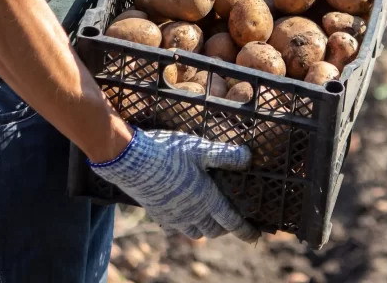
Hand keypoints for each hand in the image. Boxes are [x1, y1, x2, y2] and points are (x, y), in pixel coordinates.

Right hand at [88, 127, 259, 241]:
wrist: (132, 161)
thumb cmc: (169, 154)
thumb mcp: (202, 149)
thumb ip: (226, 155)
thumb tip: (248, 158)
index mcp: (207, 200)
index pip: (231, 222)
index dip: (245, 230)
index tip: (254, 236)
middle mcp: (192, 214)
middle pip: (214, 230)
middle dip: (224, 227)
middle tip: (229, 218)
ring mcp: (174, 217)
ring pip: (195, 232)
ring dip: (205, 227)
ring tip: (208, 215)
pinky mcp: (158, 214)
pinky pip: (176, 228)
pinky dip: (185, 224)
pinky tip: (183, 211)